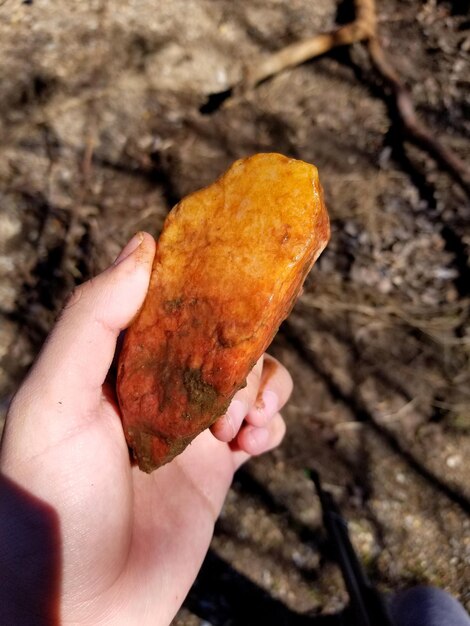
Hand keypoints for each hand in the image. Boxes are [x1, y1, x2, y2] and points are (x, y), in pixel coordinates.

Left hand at [0, 232, 292, 624]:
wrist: (82, 609)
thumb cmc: (51, 503)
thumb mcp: (54, 402)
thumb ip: (92, 321)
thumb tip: (142, 248)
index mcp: (110, 365)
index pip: (160, 303)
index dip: (195, 286)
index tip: (227, 274)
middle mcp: (151, 390)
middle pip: (212, 338)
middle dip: (235, 347)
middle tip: (231, 379)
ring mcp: (186, 428)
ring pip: (244, 377)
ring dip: (259, 386)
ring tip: (241, 420)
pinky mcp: (215, 467)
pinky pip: (260, 425)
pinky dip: (270, 423)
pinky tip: (255, 441)